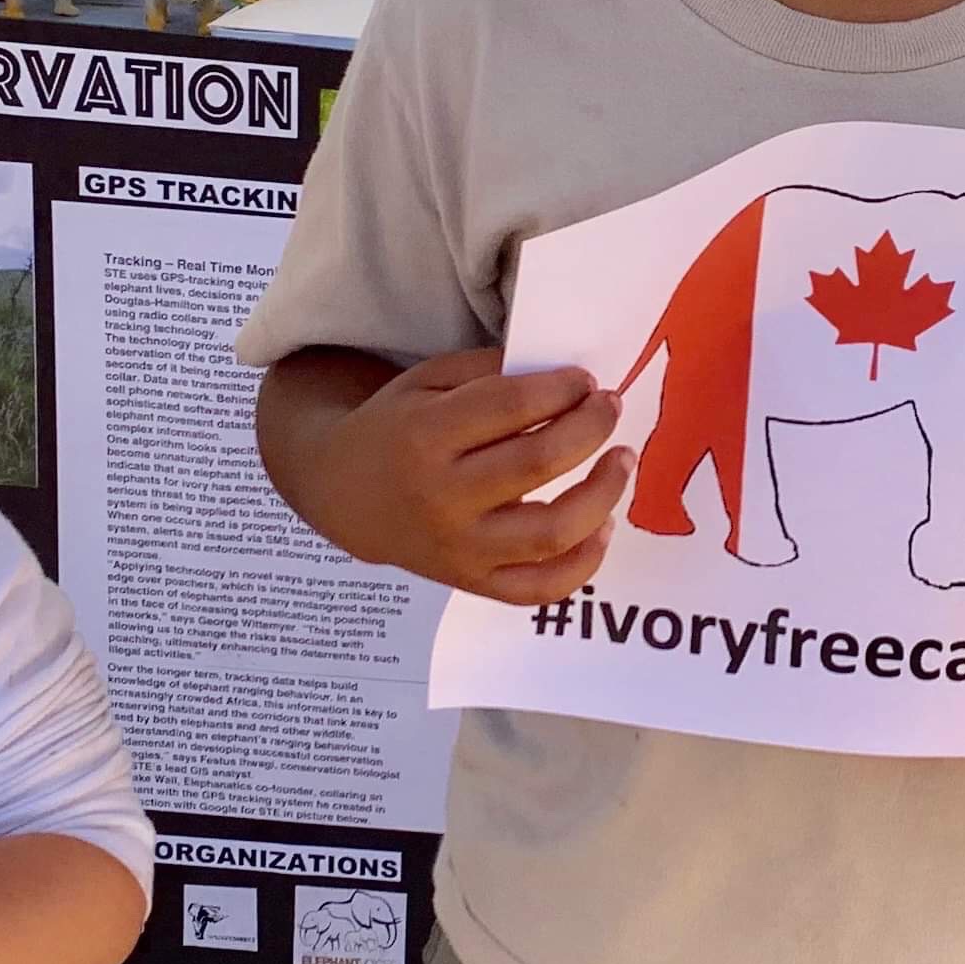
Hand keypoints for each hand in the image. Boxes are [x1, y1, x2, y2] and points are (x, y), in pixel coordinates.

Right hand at [327, 348, 631, 603]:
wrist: (344, 496)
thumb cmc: (396, 429)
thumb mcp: (427, 382)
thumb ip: (489, 374)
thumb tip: (564, 380)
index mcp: (425, 436)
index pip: (511, 407)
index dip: (561, 389)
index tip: (586, 379)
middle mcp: (443, 497)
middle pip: (538, 463)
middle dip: (590, 428)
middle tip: (610, 406)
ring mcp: (459, 548)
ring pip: (550, 533)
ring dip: (602, 494)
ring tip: (620, 460)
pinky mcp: (472, 582)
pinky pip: (540, 589)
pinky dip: (583, 564)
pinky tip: (603, 526)